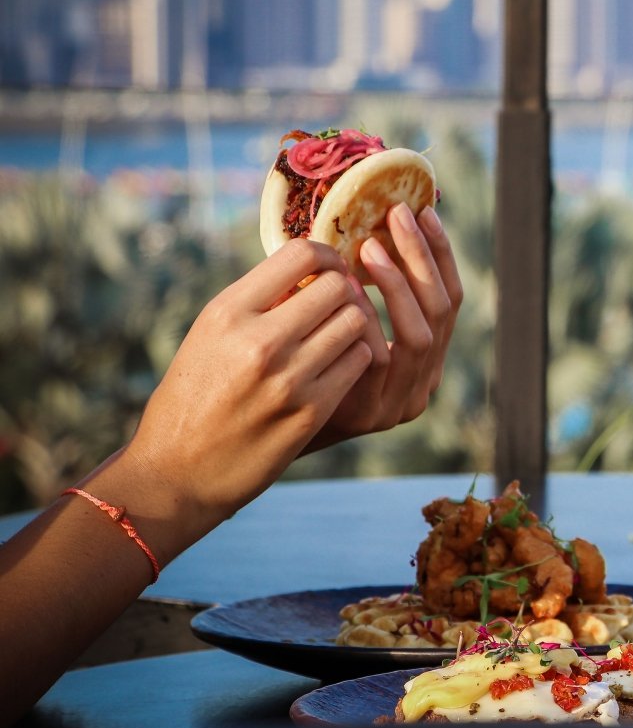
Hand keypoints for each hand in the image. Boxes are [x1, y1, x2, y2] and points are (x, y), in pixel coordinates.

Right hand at [115, 239, 372, 539]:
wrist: (178, 472)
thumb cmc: (193, 397)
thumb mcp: (210, 336)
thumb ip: (258, 302)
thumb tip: (312, 268)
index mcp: (228, 312)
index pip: (300, 255)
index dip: (327, 255)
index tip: (329, 267)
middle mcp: (259, 340)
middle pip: (338, 287)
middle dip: (345, 290)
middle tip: (339, 303)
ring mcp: (289, 378)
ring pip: (356, 322)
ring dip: (355, 323)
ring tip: (339, 333)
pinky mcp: (312, 411)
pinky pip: (361, 361)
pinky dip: (357, 356)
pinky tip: (341, 363)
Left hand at [307, 203, 462, 451]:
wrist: (256, 432)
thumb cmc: (292, 367)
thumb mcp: (337, 330)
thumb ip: (361, 295)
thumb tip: (368, 220)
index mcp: (426, 359)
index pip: (450, 299)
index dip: (440, 254)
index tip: (423, 210)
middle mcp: (423, 382)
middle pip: (442, 311)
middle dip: (422, 257)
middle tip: (398, 214)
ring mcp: (400, 402)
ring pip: (420, 334)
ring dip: (398, 283)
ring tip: (370, 245)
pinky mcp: (371, 414)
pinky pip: (380, 357)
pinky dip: (368, 317)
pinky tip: (348, 287)